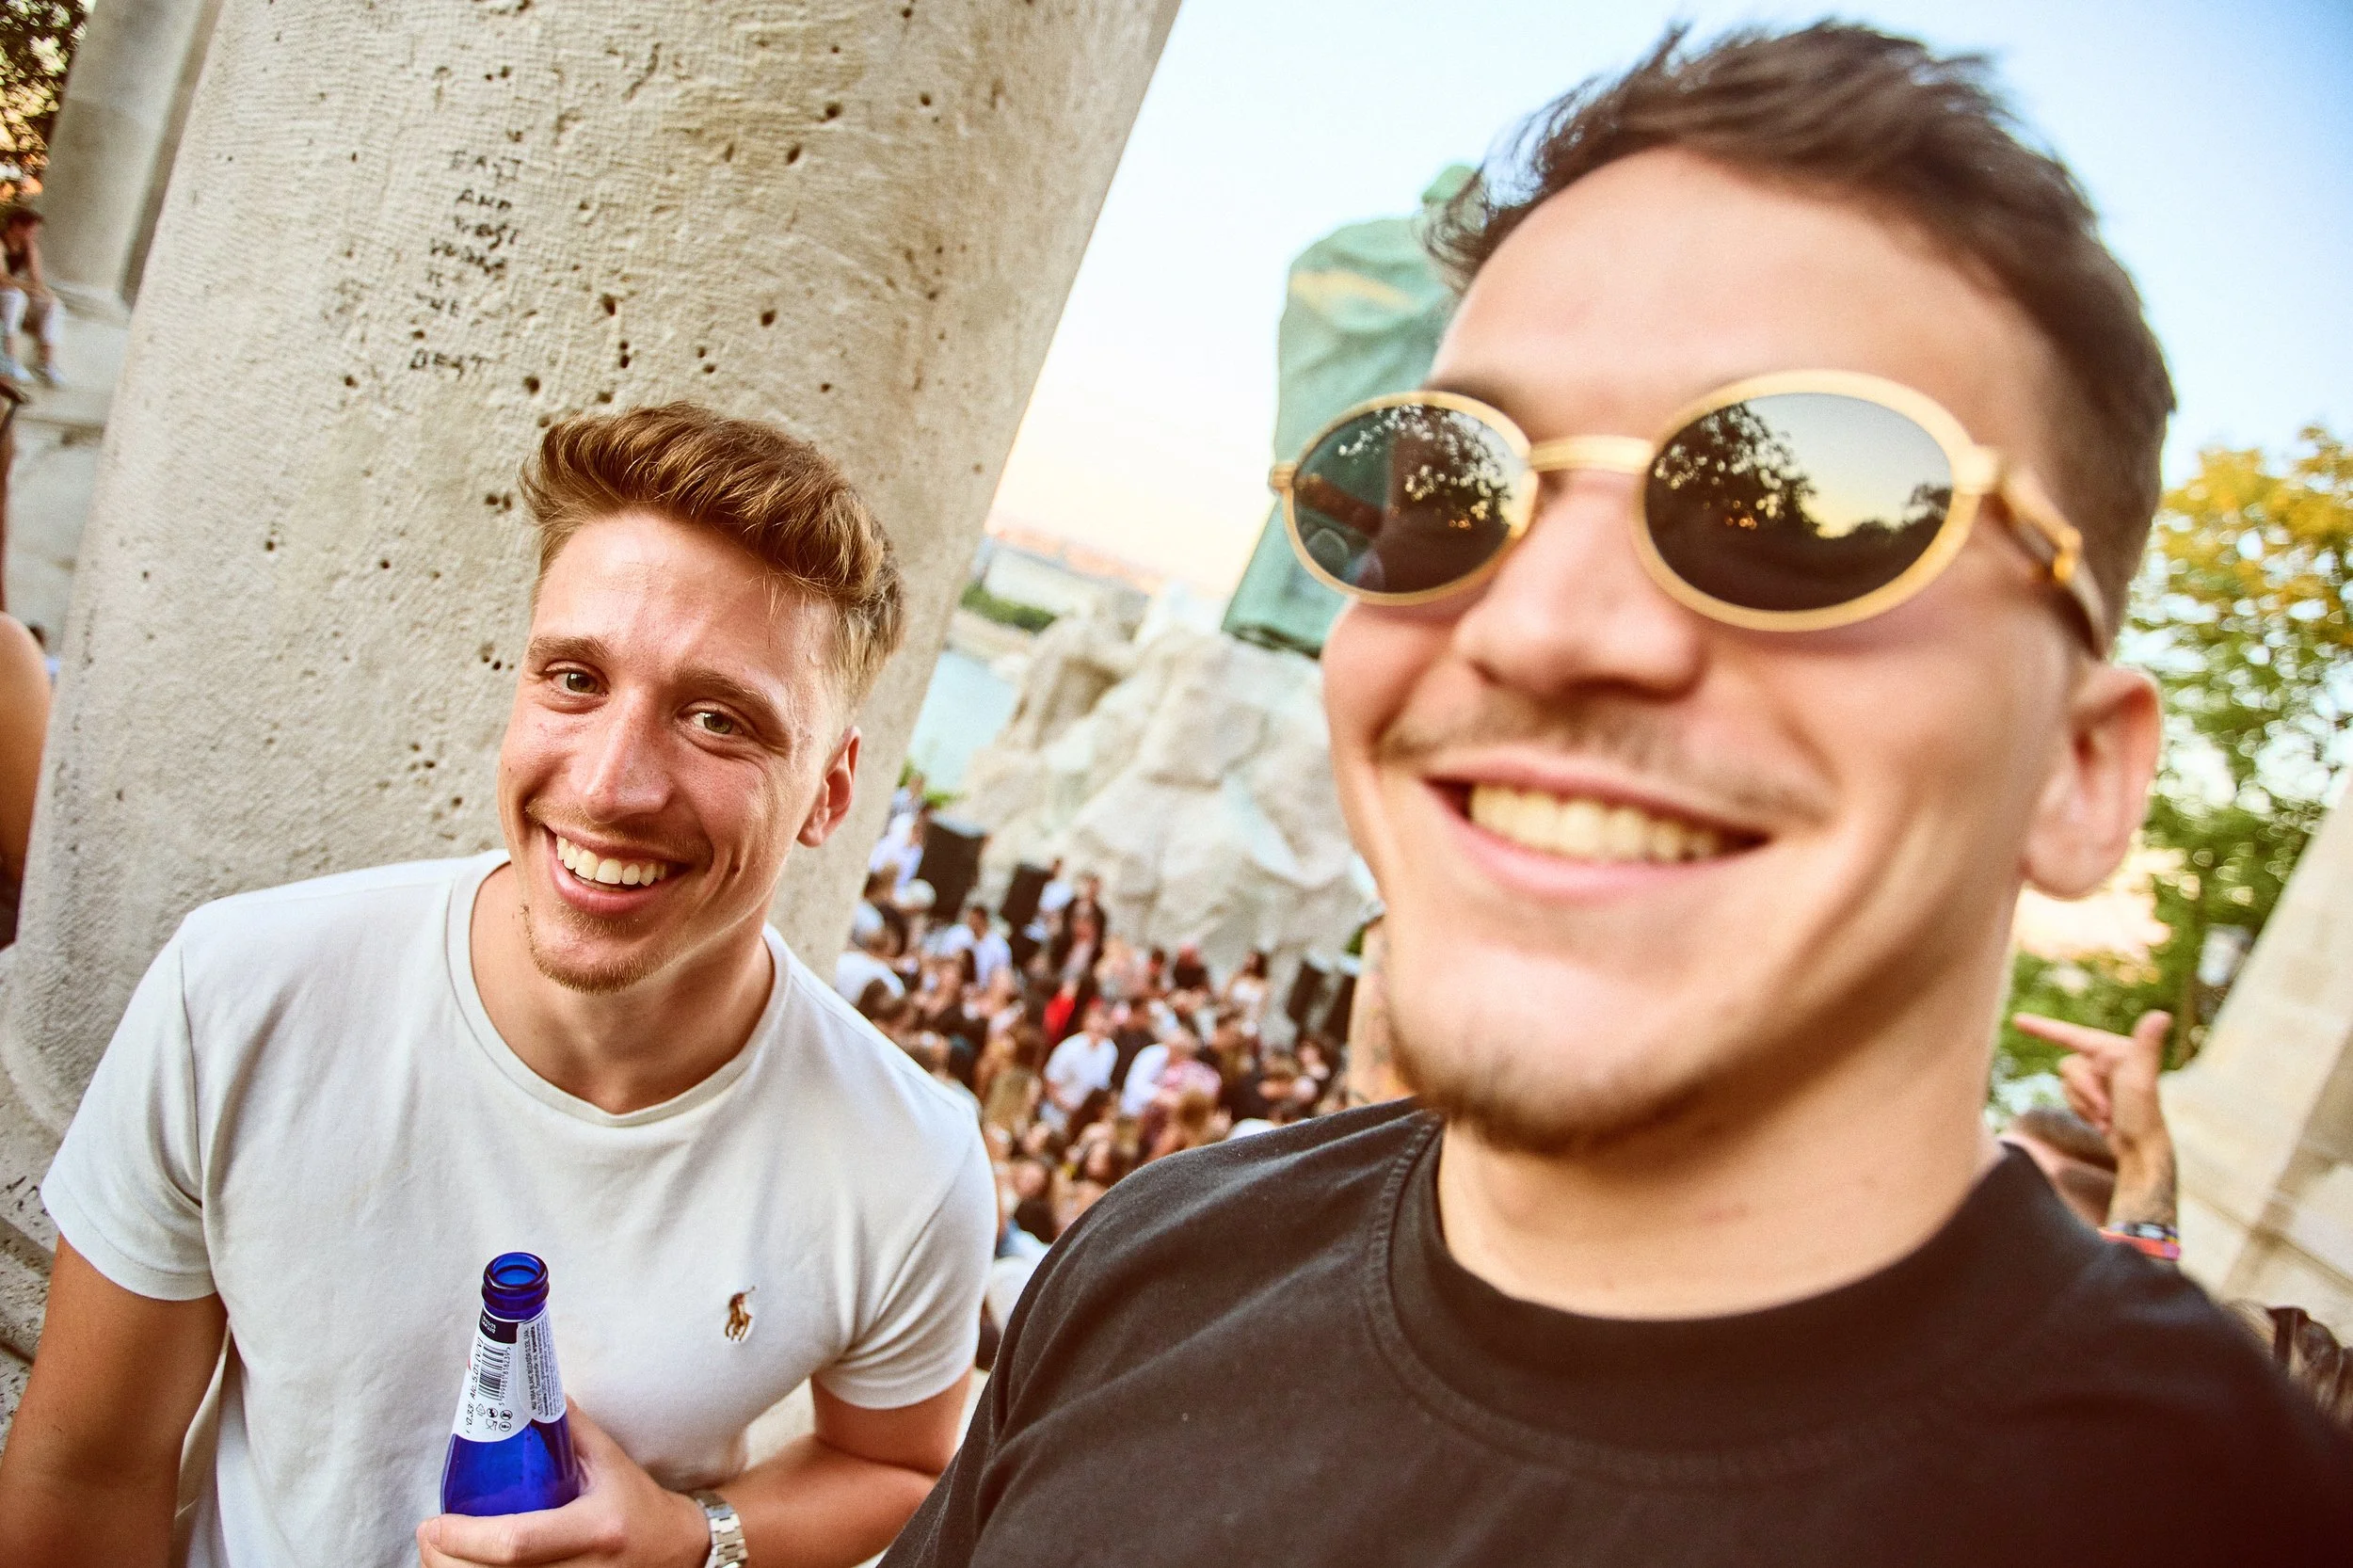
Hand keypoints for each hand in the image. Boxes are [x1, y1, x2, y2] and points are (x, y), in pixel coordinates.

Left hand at [417, 1404, 709, 1567]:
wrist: (674, 1551)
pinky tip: (467, 1562)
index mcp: (594, 1528)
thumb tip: (523, 1387)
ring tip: (442, 1548)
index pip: (517, 1543)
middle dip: (446, 1561)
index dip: (467, 1538)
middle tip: (430, 1535)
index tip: (434, 1523)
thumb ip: (566, 1427)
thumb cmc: (637, 1502)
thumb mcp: (608, 1461)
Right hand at [2010, 1009, 2176, 1228]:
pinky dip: (2082, 1111)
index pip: (2072, 1035)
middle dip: (2083, 1090)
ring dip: (2083, 1104)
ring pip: (2066, 1083)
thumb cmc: (2144, 1115)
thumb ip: (2148, 1046)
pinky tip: (2102, 1121)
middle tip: (2106, 1108)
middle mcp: (2106, 1060)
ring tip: (2107, 1117)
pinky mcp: (2093, 1094)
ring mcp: (2099, 1078)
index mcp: (2116, 1050)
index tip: (2018, 1020)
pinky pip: (2069, 1097)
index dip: (2044, 1028)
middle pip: (2068, 1066)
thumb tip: (2161, 1016)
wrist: (2140, 1150)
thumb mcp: (2142, 1080)